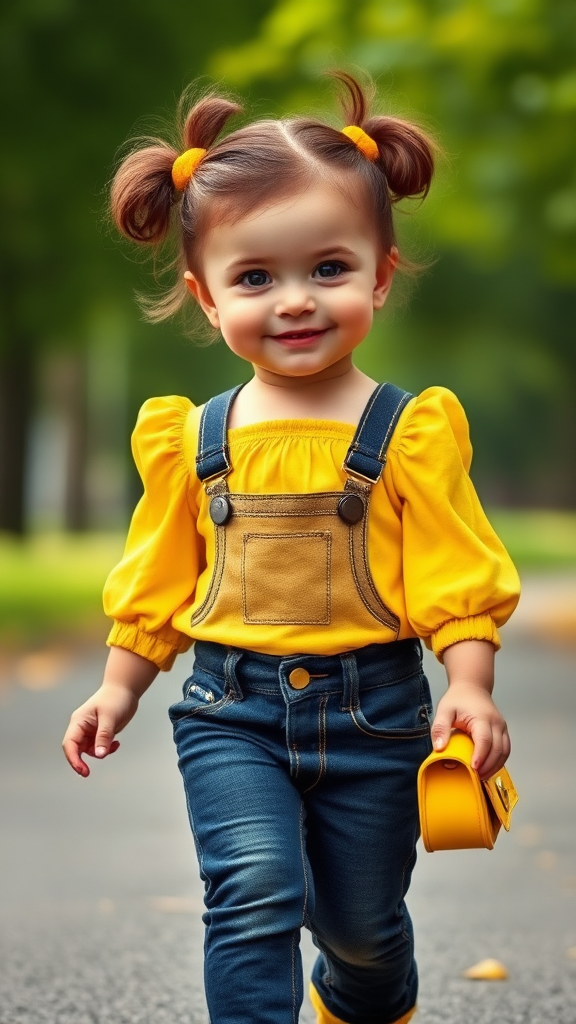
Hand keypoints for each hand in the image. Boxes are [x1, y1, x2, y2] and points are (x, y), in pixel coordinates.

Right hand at [62, 646, 157, 776]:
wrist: (126, 689)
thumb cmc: (115, 699)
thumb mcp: (110, 718)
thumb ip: (103, 736)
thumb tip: (99, 755)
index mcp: (79, 722)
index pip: (70, 744)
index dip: (73, 759)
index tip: (82, 770)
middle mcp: (82, 727)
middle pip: (76, 750)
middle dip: (81, 761)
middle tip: (87, 773)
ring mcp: (90, 731)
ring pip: (89, 750)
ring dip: (100, 752)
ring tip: (114, 744)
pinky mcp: (100, 733)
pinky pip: (99, 747)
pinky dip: (107, 749)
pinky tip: (117, 743)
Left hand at [431, 682, 509, 779]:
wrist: (472, 687)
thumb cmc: (458, 699)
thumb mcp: (444, 710)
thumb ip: (440, 728)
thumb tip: (439, 748)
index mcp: (482, 717)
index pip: (484, 740)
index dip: (480, 756)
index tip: (473, 768)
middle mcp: (496, 723)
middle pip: (498, 749)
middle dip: (488, 766)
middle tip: (475, 777)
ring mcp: (502, 727)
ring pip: (505, 751)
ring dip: (495, 766)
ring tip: (480, 776)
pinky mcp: (503, 732)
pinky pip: (505, 750)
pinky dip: (498, 761)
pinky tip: (488, 768)